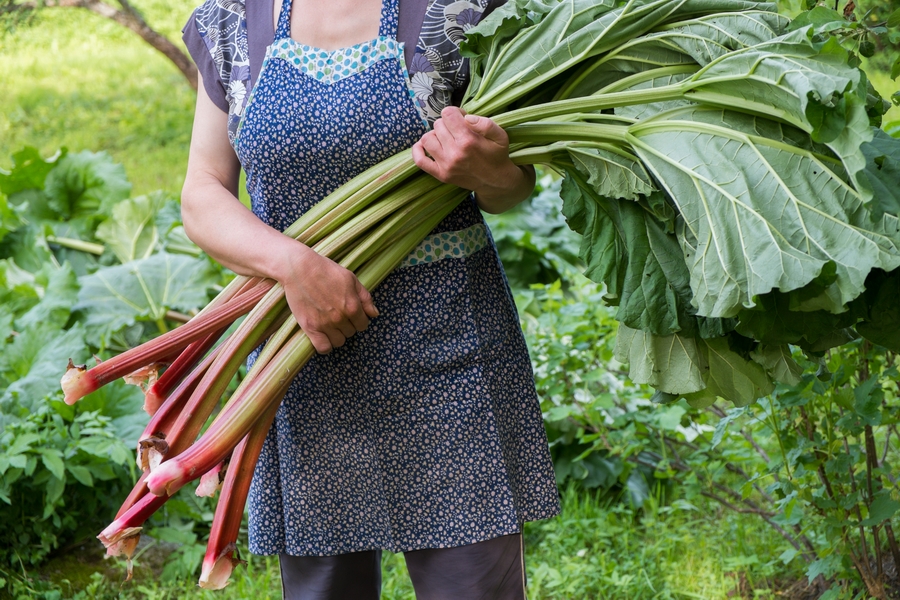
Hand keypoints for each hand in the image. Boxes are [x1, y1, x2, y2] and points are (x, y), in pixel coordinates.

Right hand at [278, 245, 378, 353]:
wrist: (300, 268)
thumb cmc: (326, 270)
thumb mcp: (351, 279)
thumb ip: (365, 298)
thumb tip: (375, 314)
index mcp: (353, 306)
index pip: (363, 325)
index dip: (358, 320)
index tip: (351, 315)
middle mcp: (340, 318)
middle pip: (350, 333)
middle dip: (347, 325)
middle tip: (337, 315)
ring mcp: (325, 324)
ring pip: (339, 342)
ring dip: (337, 335)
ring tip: (330, 325)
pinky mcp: (310, 327)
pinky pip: (323, 348)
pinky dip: (325, 345)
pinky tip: (323, 337)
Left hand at [412, 107, 533, 212]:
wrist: (495, 182)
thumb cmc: (497, 155)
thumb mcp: (500, 135)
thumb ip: (485, 123)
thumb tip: (465, 117)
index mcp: (468, 141)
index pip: (448, 114)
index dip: (455, 112)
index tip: (461, 118)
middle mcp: (455, 153)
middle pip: (438, 125)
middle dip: (447, 124)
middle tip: (457, 130)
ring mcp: (446, 165)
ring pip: (427, 138)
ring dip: (435, 134)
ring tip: (446, 138)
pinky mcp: (441, 175)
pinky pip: (420, 160)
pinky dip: (417, 150)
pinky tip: (425, 145)